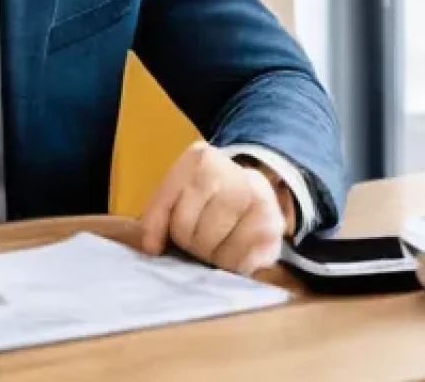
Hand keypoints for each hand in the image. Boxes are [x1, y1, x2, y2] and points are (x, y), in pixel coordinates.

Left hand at [140, 142, 291, 274]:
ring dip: (211, 256)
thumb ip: (159, 213)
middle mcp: (233, 173)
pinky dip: (233, 265)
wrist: (258, 196)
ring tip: (221, 242)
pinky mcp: (272, 229)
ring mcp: (258, 199)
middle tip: (202, 235)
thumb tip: (152, 246)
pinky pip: (237, 263)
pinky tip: (238, 251)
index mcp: (201, 159)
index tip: (155, 242)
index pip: (165, 201)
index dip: (156, 227)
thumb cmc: (210, 200)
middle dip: (188, 241)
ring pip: (211, 248)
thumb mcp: (180, 193)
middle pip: (186, 227)